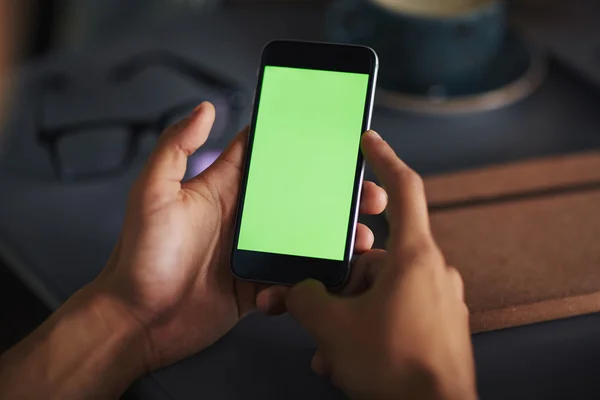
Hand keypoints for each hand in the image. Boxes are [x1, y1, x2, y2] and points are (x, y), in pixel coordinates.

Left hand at [90, 103, 387, 370]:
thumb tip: (204, 108)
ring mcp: (253, 251)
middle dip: (334, 193)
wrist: (138, 321)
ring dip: (334, 235)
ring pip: (305, 236)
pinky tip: (324, 278)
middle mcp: (243, 217)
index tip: (334, 138)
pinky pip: (293, 276)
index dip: (297, 144)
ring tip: (362, 237)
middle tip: (367, 194)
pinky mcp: (257, 283)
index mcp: (223, 189)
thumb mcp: (153, 194)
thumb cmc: (140, 258)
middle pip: (298, 196)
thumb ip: (176, 148)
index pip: (265, 155)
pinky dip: (313, 276)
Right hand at [260, 131, 475, 399]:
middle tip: (315, 304)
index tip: (369, 140)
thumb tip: (299, 294)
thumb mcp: (333, 327)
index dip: (385, 158)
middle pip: (374, 259)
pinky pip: (395, 315)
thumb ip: (305, 300)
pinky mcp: (438, 327)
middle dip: (340, 283)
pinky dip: (368, 329)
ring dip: (349, 315)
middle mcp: (432, 273)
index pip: (406, 189)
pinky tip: (347, 358)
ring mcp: (438, 301)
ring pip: (380, 293)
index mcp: (414, 258)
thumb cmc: (395, 369)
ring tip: (329, 347)